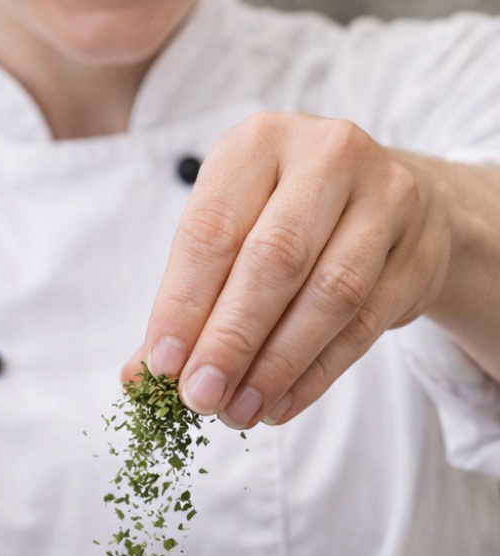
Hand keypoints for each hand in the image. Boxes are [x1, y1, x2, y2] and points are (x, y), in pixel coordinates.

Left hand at [123, 113, 451, 426]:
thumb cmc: (281, 220)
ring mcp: (385, 198)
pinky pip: (365, 325)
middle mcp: (326, 155)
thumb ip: (183, 304)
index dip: (183, 305)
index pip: (211, 231)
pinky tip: (279, 405)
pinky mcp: (419, 251)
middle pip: (274, 260)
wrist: (385, 204)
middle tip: (200, 397)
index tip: (163, 366)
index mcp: (257, 144)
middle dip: (231, 340)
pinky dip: (316, 374)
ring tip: (238, 412)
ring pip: (329, 294)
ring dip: (276, 366)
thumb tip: (137, 378)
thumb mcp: (225, 238)